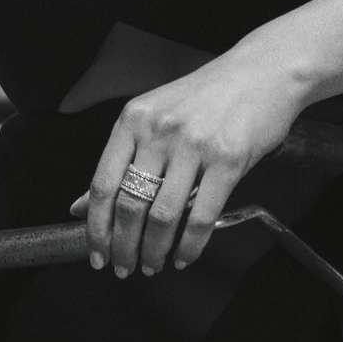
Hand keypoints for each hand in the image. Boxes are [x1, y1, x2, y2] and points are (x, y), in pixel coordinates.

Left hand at [69, 50, 301, 277]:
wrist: (260, 73)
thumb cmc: (205, 96)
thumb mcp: (154, 116)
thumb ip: (122, 159)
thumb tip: (82, 204)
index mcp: (134, 119)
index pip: (103, 182)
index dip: (96, 226)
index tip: (94, 252)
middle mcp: (159, 131)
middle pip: (130, 204)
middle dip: (123, 246)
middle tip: (124, 268)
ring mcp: (194, 145)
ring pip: (163, 216)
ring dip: (154, 251)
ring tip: (152, 265)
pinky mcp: (229, 160)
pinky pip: (202, 216)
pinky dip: (190, 246)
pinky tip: (183, 257)